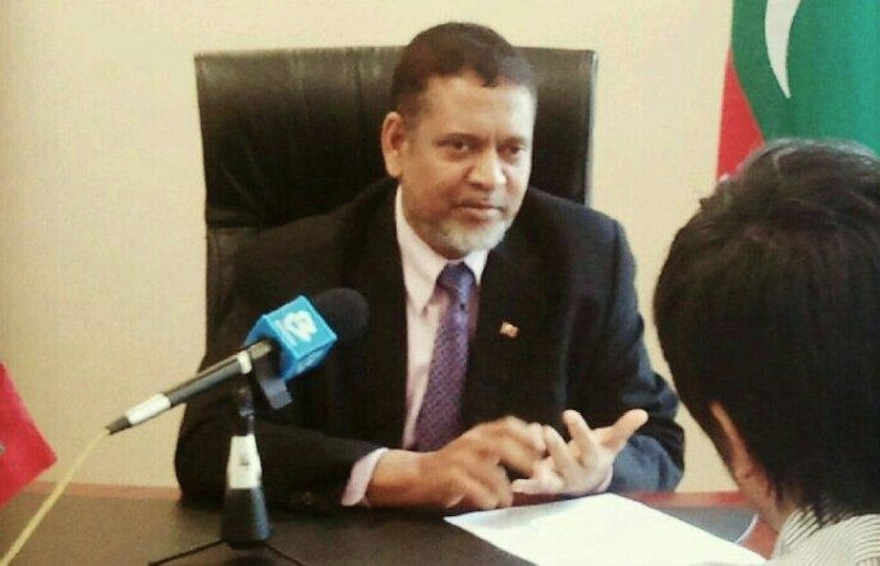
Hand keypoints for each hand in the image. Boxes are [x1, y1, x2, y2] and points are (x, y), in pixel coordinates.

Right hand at [366, 416, 544, 509]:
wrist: (419, 474)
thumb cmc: (456, 464)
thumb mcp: (482, 450)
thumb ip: (506, 444)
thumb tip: (536, 430)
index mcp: (479, 433)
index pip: (506, 425)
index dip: (526, 434)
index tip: (542, 449)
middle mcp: (469, 441)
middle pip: (499, 443)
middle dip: (521, 458)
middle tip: (537, 475)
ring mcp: (457, 457)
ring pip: (485, 467)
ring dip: (501, 484)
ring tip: (508, 500)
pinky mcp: (447, 474)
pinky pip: (468, 484)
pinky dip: (482, 495)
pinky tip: (490, 504)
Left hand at [511, 409, 647, 496]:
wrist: (591, 480)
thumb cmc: (598, 453)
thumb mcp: (611, 441)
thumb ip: (623, 428)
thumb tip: (642, 413)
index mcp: (594, 459)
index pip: (588, 445)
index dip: (579, 430)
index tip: (569, 412)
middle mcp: (578, 473)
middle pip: (567, 462)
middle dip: (556, 448)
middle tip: (545, 430)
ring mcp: (563, 482)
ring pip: (552, 477)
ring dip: (541, 470)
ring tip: (533, 461)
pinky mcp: (548, 486)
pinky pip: (538, 488)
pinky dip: (528, 488)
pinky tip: (517, 485)